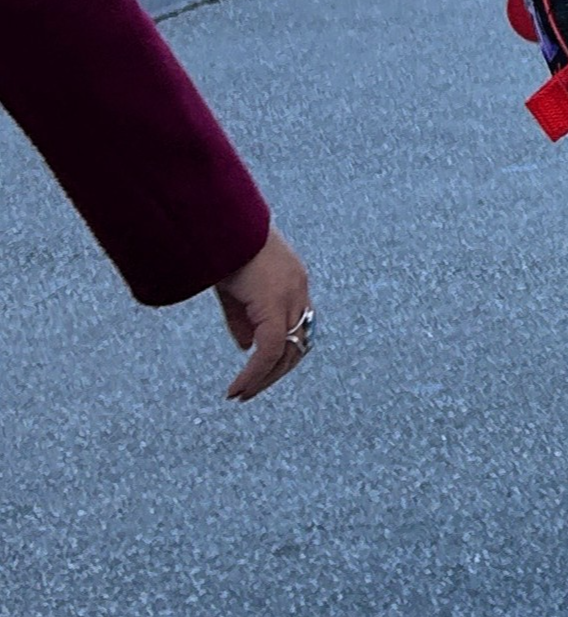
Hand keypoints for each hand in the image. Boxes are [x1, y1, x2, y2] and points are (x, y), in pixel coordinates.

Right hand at [213, 226, 312, 401]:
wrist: (219, 222)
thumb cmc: (223, 248)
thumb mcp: (234, 290)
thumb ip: (244, 318)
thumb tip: (245, 347)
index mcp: (293, 282)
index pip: (298, 328)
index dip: (282, 354)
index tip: (260, 373)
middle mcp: (298, 290)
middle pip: (299, 344)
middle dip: (275, 372)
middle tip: (250, 392)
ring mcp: (290, 295)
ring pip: (286, 351)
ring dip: (265, 378)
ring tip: (242, 394)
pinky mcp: (274, 302)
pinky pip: (270, 349)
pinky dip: (255, 372)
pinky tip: (237, 387)